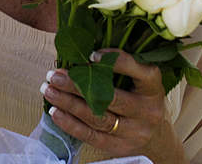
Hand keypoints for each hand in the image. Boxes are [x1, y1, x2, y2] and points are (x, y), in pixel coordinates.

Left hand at [42, 51, 184, 161]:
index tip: (91, 55)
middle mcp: (148, 110)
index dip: (117, 62)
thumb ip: (113, 67)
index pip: (140, 72)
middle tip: (53, 75)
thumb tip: (76, 54)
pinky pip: (92, 136)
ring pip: (98, 117)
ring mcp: (135, 131)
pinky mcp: (120, 146)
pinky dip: (70, 124)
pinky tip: (54, 112)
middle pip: (110, 97)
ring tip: (48, 90)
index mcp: (153, 87)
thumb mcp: (135, 80)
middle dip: (77, 85)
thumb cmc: (135, 96)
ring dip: (68, 103)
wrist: (152, 135)